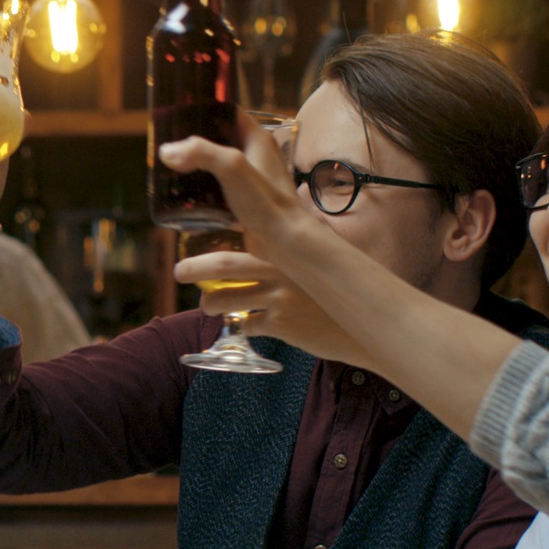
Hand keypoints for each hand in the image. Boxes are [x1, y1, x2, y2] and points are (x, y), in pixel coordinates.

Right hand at [158, 112, 315, 261]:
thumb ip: (201, 153)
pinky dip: (202, 195)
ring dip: (196, 171)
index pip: (227, 112)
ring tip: (172, 174)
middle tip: (169, 151)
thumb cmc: (266, 203)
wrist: (286, 243)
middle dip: (193, 146)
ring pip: (216, 168)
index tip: (177, 119)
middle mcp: (255, 156)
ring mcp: (250, 180)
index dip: (203, 112)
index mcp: (257, 139)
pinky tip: (186, 204)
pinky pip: (218, 193)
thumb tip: (167, 152)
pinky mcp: (245, 202)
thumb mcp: (232, 168)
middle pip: (218, 141)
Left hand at [172, 248, 378, 370]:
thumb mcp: (320, 258)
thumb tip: (273, 222)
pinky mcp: (281, 324)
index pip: (246, 233)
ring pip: (225, 300)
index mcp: (288, 248)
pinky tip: (252, 326)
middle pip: (223, 266)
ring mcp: (279, 297)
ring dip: (210, 304)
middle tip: (179, 272)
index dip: (223, 233)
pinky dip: (244, 327)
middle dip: (195, 269)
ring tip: (208, 306)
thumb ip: (293, 245)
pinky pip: (247, 325)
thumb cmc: (341, 291)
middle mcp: (281, 268)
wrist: (368, 325)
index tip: (198, 238)